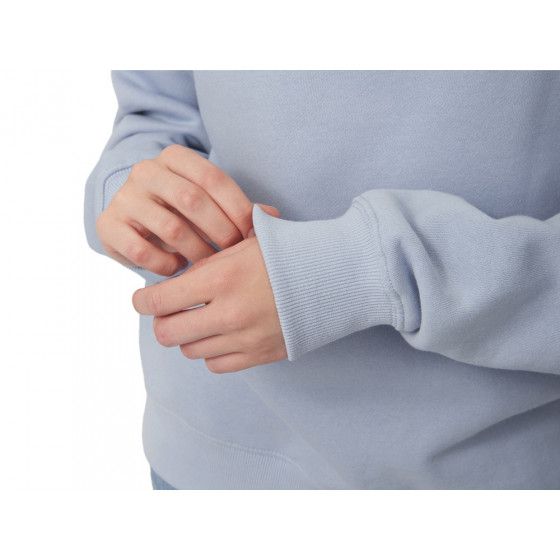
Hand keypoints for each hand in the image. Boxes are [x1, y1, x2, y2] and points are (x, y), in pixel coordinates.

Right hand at [96, 144, 278, 275]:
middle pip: (192, 200)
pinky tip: (178, 269)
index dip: (238, 208)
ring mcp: (124, 197)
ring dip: (197, 252)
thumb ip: (239, 209)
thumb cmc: (181, 212)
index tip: (253, 235)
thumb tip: (274, 217)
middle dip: (220, 231)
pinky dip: (165, 265)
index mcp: (174, 157)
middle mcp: (145, 171)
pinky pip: (141, 251)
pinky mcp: (108, 225)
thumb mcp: (208, 203)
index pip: (213, 178)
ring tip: (209, 265)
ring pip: (170, 228)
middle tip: (234, 253)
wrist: (133, 218)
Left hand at [132, 237, 287, 372]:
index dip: (141, 301)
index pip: (159, 300)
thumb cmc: (290, 253)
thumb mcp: (246, 243)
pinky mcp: (260, 355)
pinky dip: (212, 352)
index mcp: (221, 278)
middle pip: (168, 333)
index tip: (141, 299)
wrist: (336, 276)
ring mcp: (245, 339)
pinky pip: (218, 365)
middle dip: (162, 322)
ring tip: (201, 320)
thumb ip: (209, 261)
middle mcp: (228, 313)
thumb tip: (179, 278)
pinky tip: (221, 335)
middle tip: (169, 311)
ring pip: (191, 350)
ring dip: (189, 336)